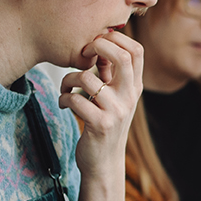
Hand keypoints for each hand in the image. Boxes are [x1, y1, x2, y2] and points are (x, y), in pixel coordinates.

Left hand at [61, 30, 144, 200]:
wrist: (104, 162)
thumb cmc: (104, 124)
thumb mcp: (115, 99)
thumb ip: (112, 76)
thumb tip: (99, 46)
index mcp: (134, 87)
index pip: (136, 51)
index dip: (116, 38)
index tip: (96, 43)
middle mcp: (130, 97)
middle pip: (122, 57)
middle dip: (98, 46)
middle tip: (82, 52)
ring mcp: (116, 112)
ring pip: (87, 79)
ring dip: (68, 79)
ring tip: (65, 88)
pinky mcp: (100, 124)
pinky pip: (75, 99)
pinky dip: (64, 98)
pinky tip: (64, 104)